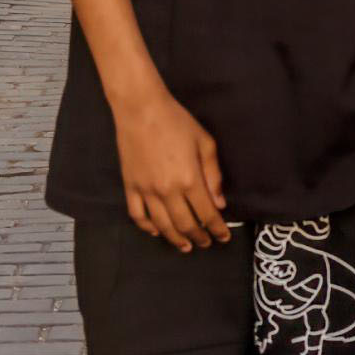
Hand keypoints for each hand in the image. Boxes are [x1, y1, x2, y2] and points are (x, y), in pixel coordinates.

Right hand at [113, 87, 229, 249]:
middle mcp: (168, 190)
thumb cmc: (176, 121)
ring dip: (176, 239)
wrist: (141, 108)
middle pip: (186, 224)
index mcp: (190, 179)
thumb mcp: (205, 143)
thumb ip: (214, 175)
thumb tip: (219, 203)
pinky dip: (147, 227)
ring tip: (185, 246)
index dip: (217, 229)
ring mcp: (146, 190)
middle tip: (206, 243)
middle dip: (199, 238)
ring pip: (162, 225)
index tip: (224, 236)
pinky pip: (137, 215)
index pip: (207, 214)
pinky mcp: (130, 186)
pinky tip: (157, 231)